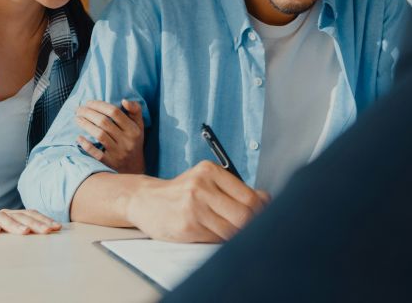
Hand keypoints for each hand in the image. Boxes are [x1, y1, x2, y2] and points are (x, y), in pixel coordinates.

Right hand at [0, 209, 61, 234]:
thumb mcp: (13, 243)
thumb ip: (27, 238)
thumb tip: (52, 237)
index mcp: (15, 217)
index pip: (31, 215)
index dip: (44, 220)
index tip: (56, 228)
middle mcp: (3, 214)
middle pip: (21, 216)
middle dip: (35, 223)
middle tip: (46, 231)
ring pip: (2, 217)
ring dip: (14, 224)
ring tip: (25, 232)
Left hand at [75, 99, 144, 173]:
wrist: (135, 168)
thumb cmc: (134, 141)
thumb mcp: (139, 125)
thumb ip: (135, 110)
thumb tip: (124, 100)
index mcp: (133, 129)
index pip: (114, 112)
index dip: (99, 105)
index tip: (89, 102)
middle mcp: (126, 140)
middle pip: (104, 122)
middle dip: (89, 113)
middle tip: (79, 109)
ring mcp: (118, 152)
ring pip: (99, 135)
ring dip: (86, 125)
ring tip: (77, 118)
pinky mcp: (110, 162)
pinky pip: (96, 153)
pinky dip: (86, 145)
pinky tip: (79, 137)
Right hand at [126, 160, 269, 242]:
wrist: (145, 200)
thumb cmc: (180, 192)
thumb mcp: (204, 180)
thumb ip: (232, 189)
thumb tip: (266, 199)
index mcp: (209, 170)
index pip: (249, 196)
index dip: (262, 210)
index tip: (265, 215)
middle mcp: (201, 186)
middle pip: (244, 214)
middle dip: (252, 225)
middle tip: (253, 228)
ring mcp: (193, 207)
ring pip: (232, 230)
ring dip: (236, 235)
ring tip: (231, 230)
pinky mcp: (187, 227)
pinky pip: (216, 239)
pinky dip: (220, 240)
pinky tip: (213, 233)